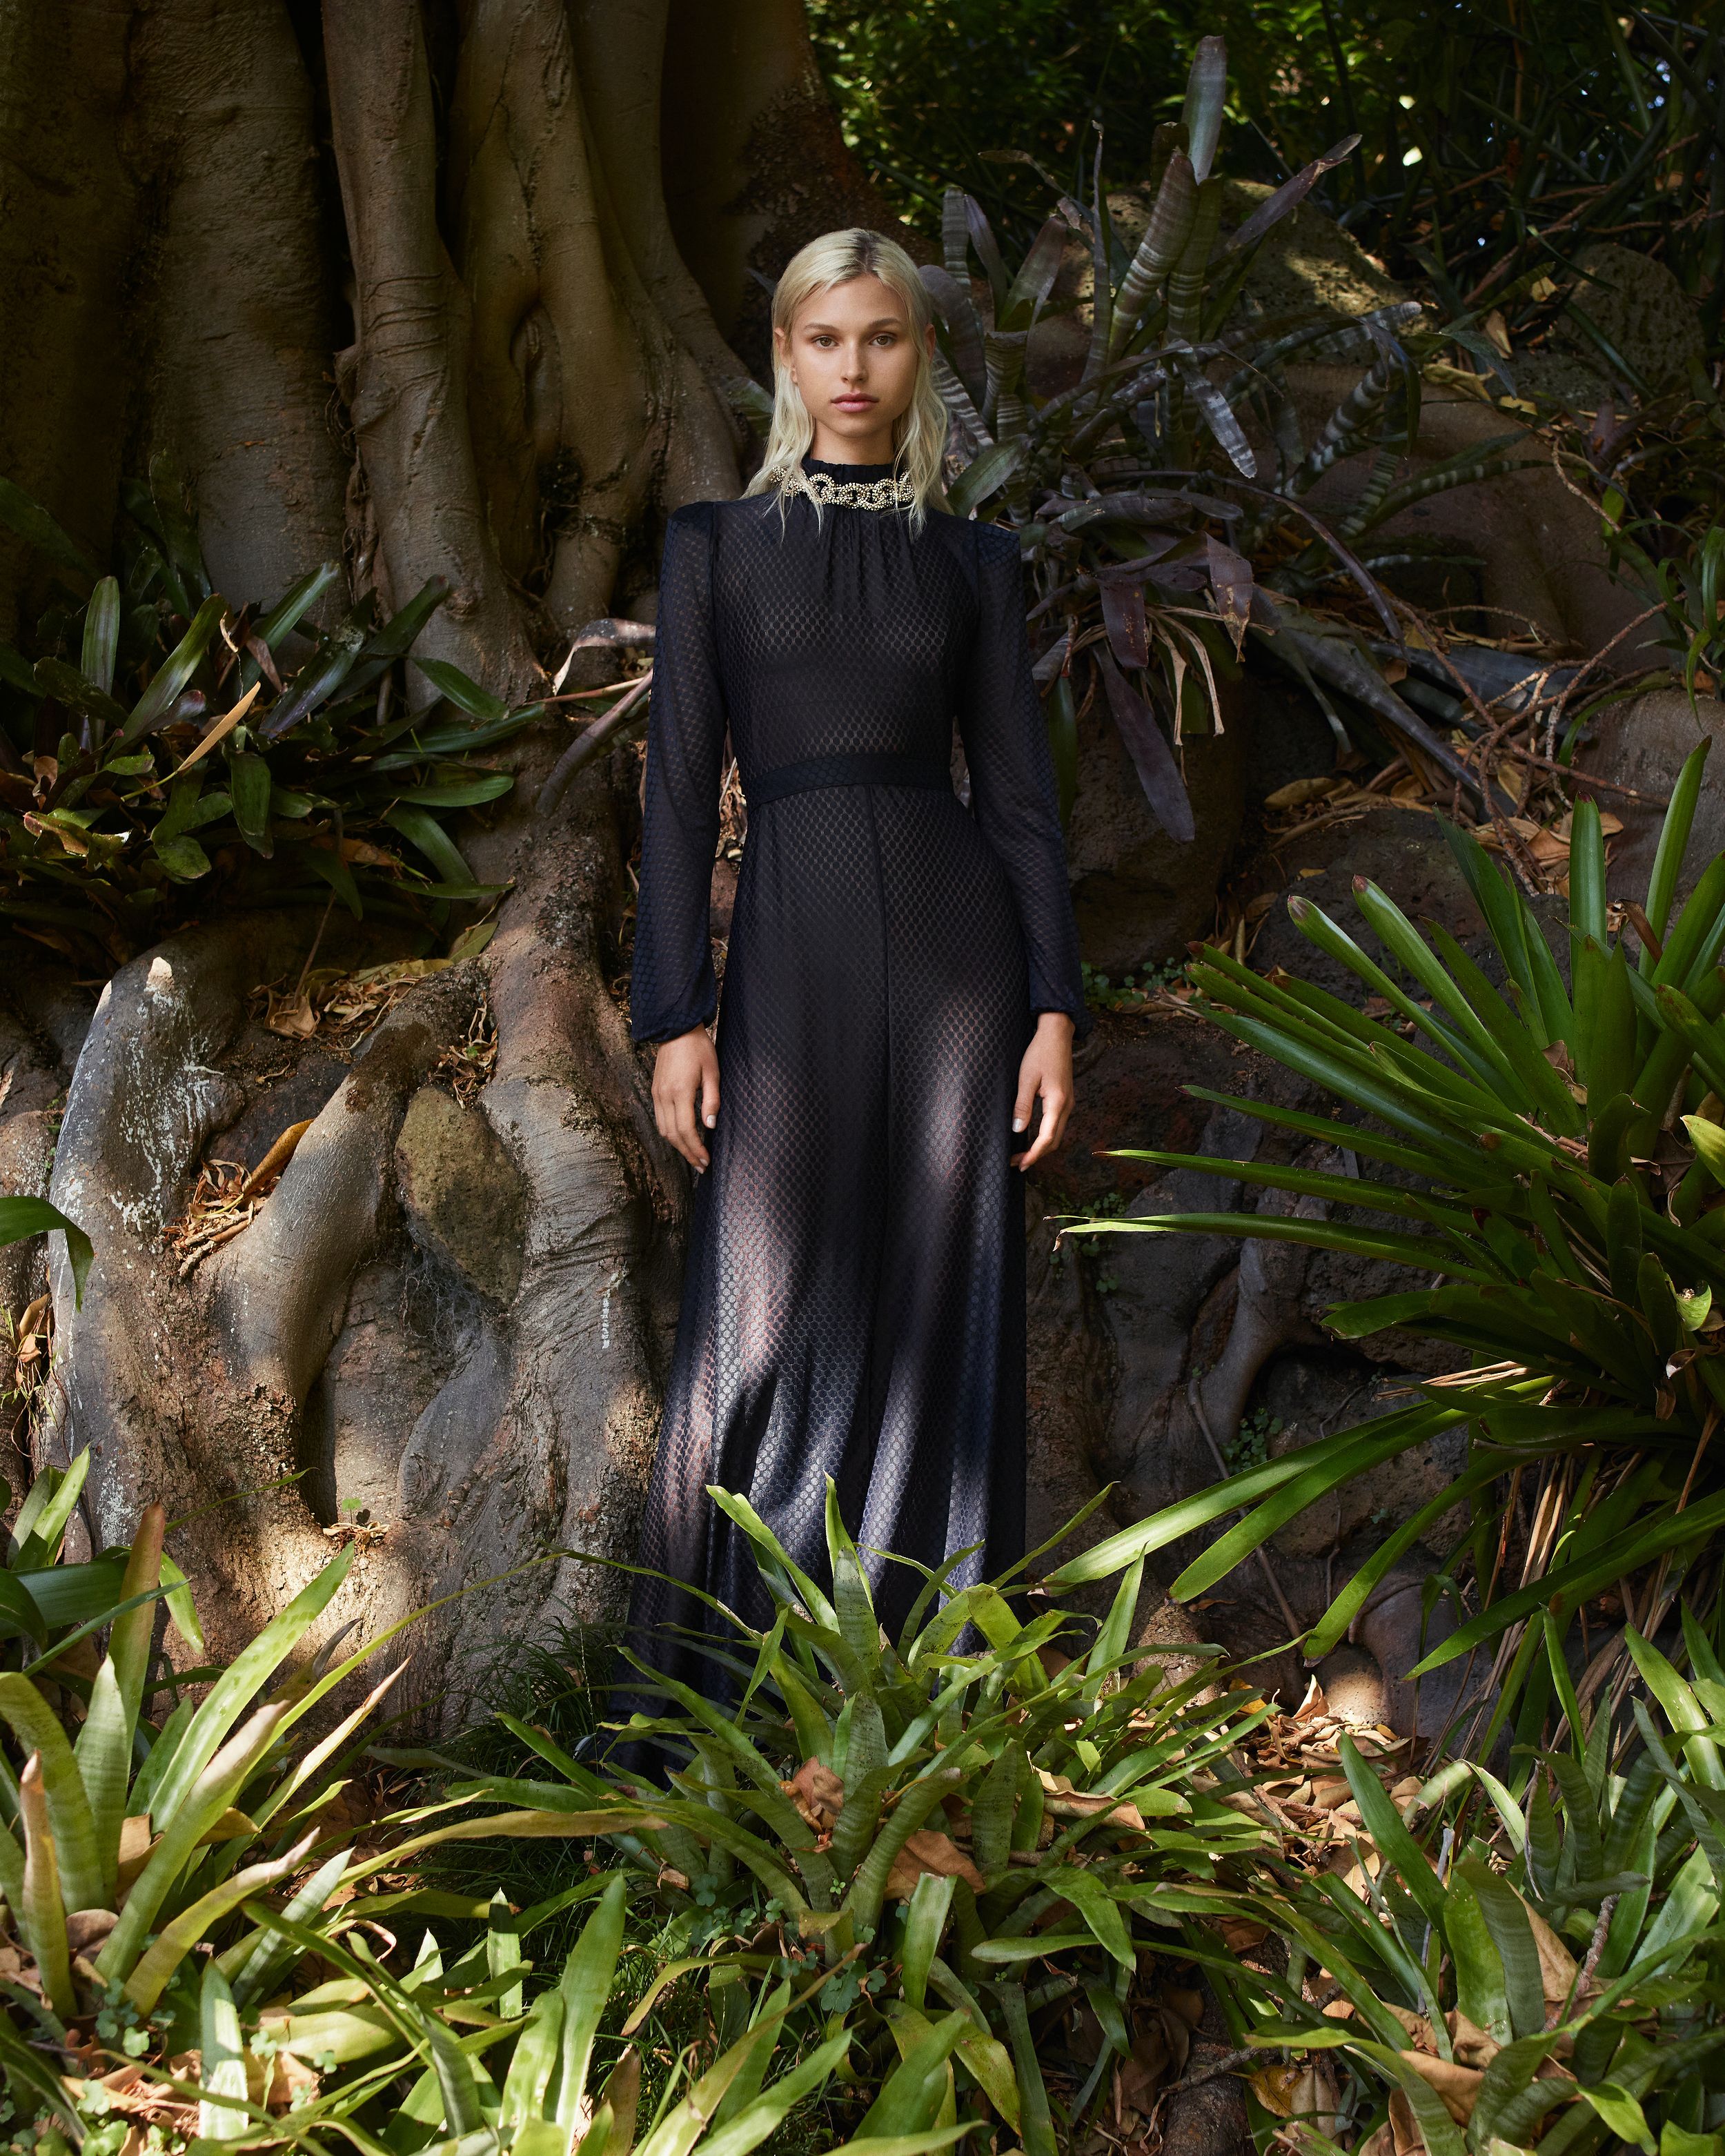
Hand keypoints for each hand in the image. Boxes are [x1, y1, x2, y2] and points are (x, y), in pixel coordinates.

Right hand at [652, 1027, 720, 1170]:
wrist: (676, 1029)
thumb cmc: (699, 1048)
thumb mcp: (712, 1072)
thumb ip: (712, 1100)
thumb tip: (711, 1125)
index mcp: (680, 1091)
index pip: (686, 1130)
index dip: (695, 1148)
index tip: (705, 1160)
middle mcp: (664, 1096)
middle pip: (673, 1135)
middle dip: (687, 1153)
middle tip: (701, 1165)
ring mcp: (657, 1094)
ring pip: (664, 1130)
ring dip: (678, 1146)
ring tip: (693, 1156)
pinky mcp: (655, 1091)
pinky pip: (660, 1120)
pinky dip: (670, 1134)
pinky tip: (682, 1138)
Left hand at [1012, 1012, 1074, 1169]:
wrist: (1057, 1034)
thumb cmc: (1040, 1053)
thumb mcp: (1026, 1078)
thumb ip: (1022, 1105)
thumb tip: (1017, 1130)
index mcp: (1058, 1103)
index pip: (1047, 1138)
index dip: (1033, 1154)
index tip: (1019, 1164)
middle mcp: (1067, 1106)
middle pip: (1054, 1141)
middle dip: (1036, 1155)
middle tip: (1016, 1162)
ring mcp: (1068, 1103)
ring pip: (1056, 1134)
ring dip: (1041, 1146)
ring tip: (1022, 1153)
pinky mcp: (1065, 1099)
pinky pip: (1056, 1124)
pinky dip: (1045, 1135)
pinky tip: (1032, 1136)